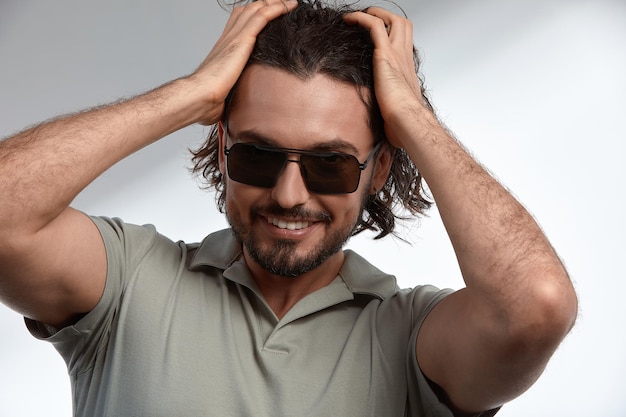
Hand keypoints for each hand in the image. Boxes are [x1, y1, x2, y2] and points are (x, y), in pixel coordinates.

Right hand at [189, 0, 297, 124]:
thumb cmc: (206, 100)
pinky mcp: (242, 40)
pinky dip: (277, 8)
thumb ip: (231, 96)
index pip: (239, 22)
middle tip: (283, 4)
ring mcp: (234, 37)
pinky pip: (262, 16)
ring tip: (290, 3)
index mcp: (224, 48)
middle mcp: (228, 38)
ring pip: (256, 8)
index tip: (269, 14)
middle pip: (248, 10)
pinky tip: (288, 6)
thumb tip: (235, 111)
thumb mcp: (223, 95)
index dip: (254, 14)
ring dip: (274, 3)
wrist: (199, 96)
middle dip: (266, 4)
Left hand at [343, 8, 425, 148]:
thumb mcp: (395, 117)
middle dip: (388, 17)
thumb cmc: (404, 125)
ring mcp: (397, 55)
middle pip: (404, 26)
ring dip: (375, 13)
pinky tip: (349, 19)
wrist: (408, 123)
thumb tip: (384, 133)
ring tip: (359, 15)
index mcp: (407, 72)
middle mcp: (405, 60)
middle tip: (371, 18)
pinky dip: (361, 18)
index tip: (379, 39)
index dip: (393, 38)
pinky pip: (374, 26)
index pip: (404, 46)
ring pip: (393, 20)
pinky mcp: (385, 55)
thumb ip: (389, 117)